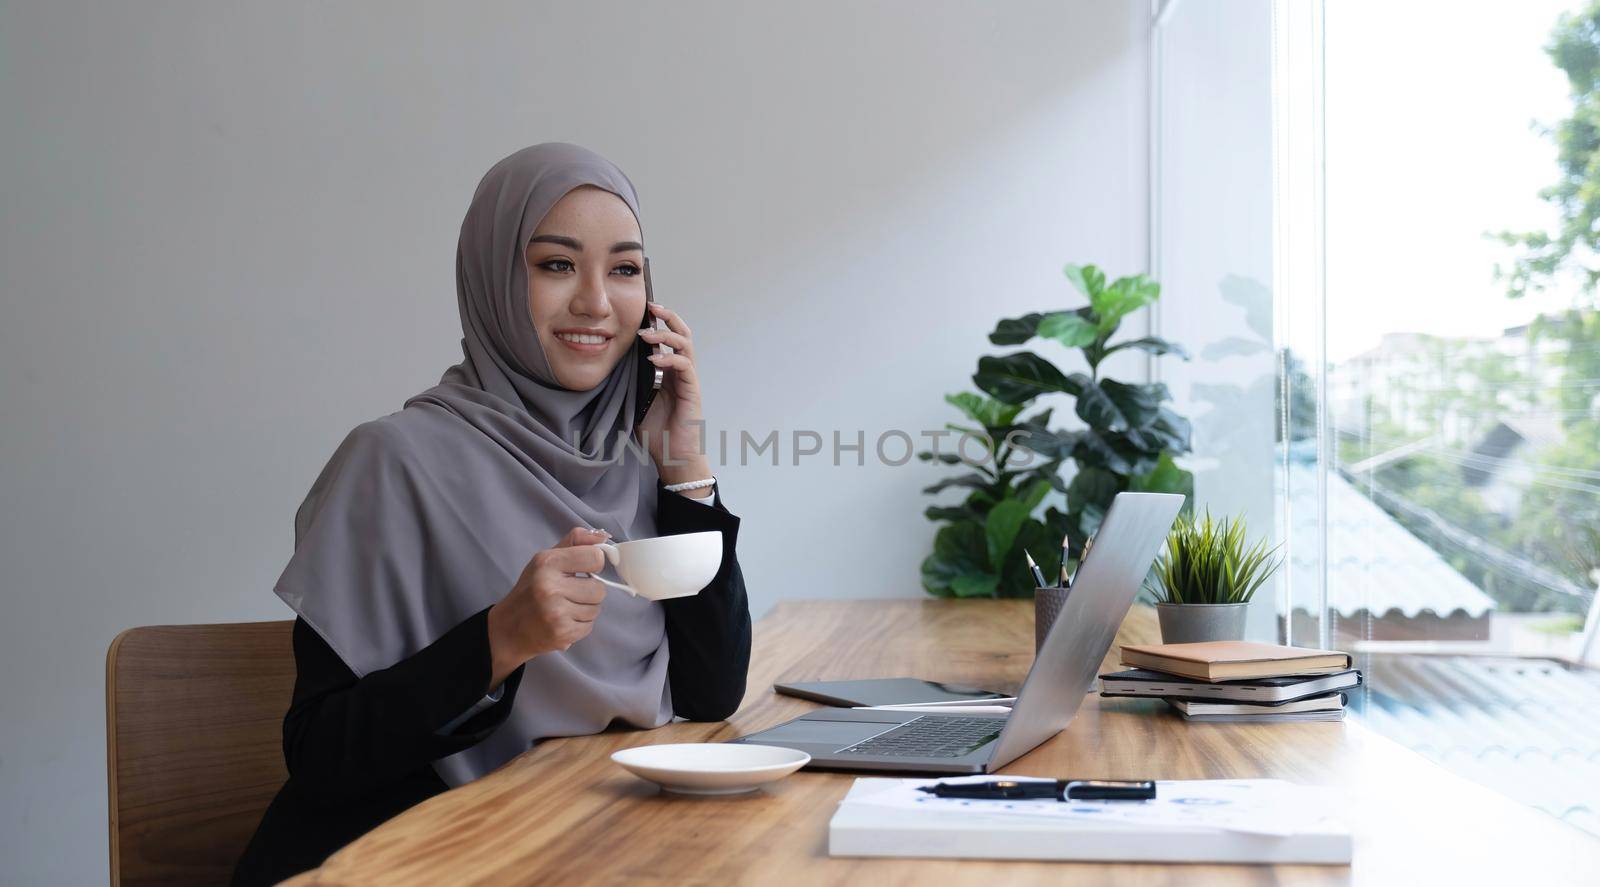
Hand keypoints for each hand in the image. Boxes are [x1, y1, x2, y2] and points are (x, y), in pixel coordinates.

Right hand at [486, 527, 609, 686]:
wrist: (508, 628)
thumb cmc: (531, 590)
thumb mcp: (545, 559)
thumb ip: (575, 542)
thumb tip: (604, 536)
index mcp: (547, 563)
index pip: (595, 557)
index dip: (594, 564)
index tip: (585, 570)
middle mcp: (550, 587)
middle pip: (600, 589)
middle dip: (590, 592)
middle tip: (571, 594)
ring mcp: (556, 612)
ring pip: (596, 609)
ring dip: (585, 610)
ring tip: (565, 608)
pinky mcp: (561, 633)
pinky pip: (589, 626)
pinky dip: (580, 625)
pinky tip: (563, 621)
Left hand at [636, 302, 711, 490]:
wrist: (674, 457)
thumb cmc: (656, 433)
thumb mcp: (635, 401)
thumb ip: (630, 382)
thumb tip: (612, 364)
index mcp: (668, 372)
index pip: (667, 339)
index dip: (657, 322)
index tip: (643, 310)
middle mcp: (680, 372)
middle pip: (682, 334)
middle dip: (668, 317)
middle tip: (652, 306)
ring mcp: (688, 380)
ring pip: (685, 345)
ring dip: (667, 334)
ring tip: (648, 333)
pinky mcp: (692, 391)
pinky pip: (685, 366)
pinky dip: (670, 358)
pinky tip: (653, 359)